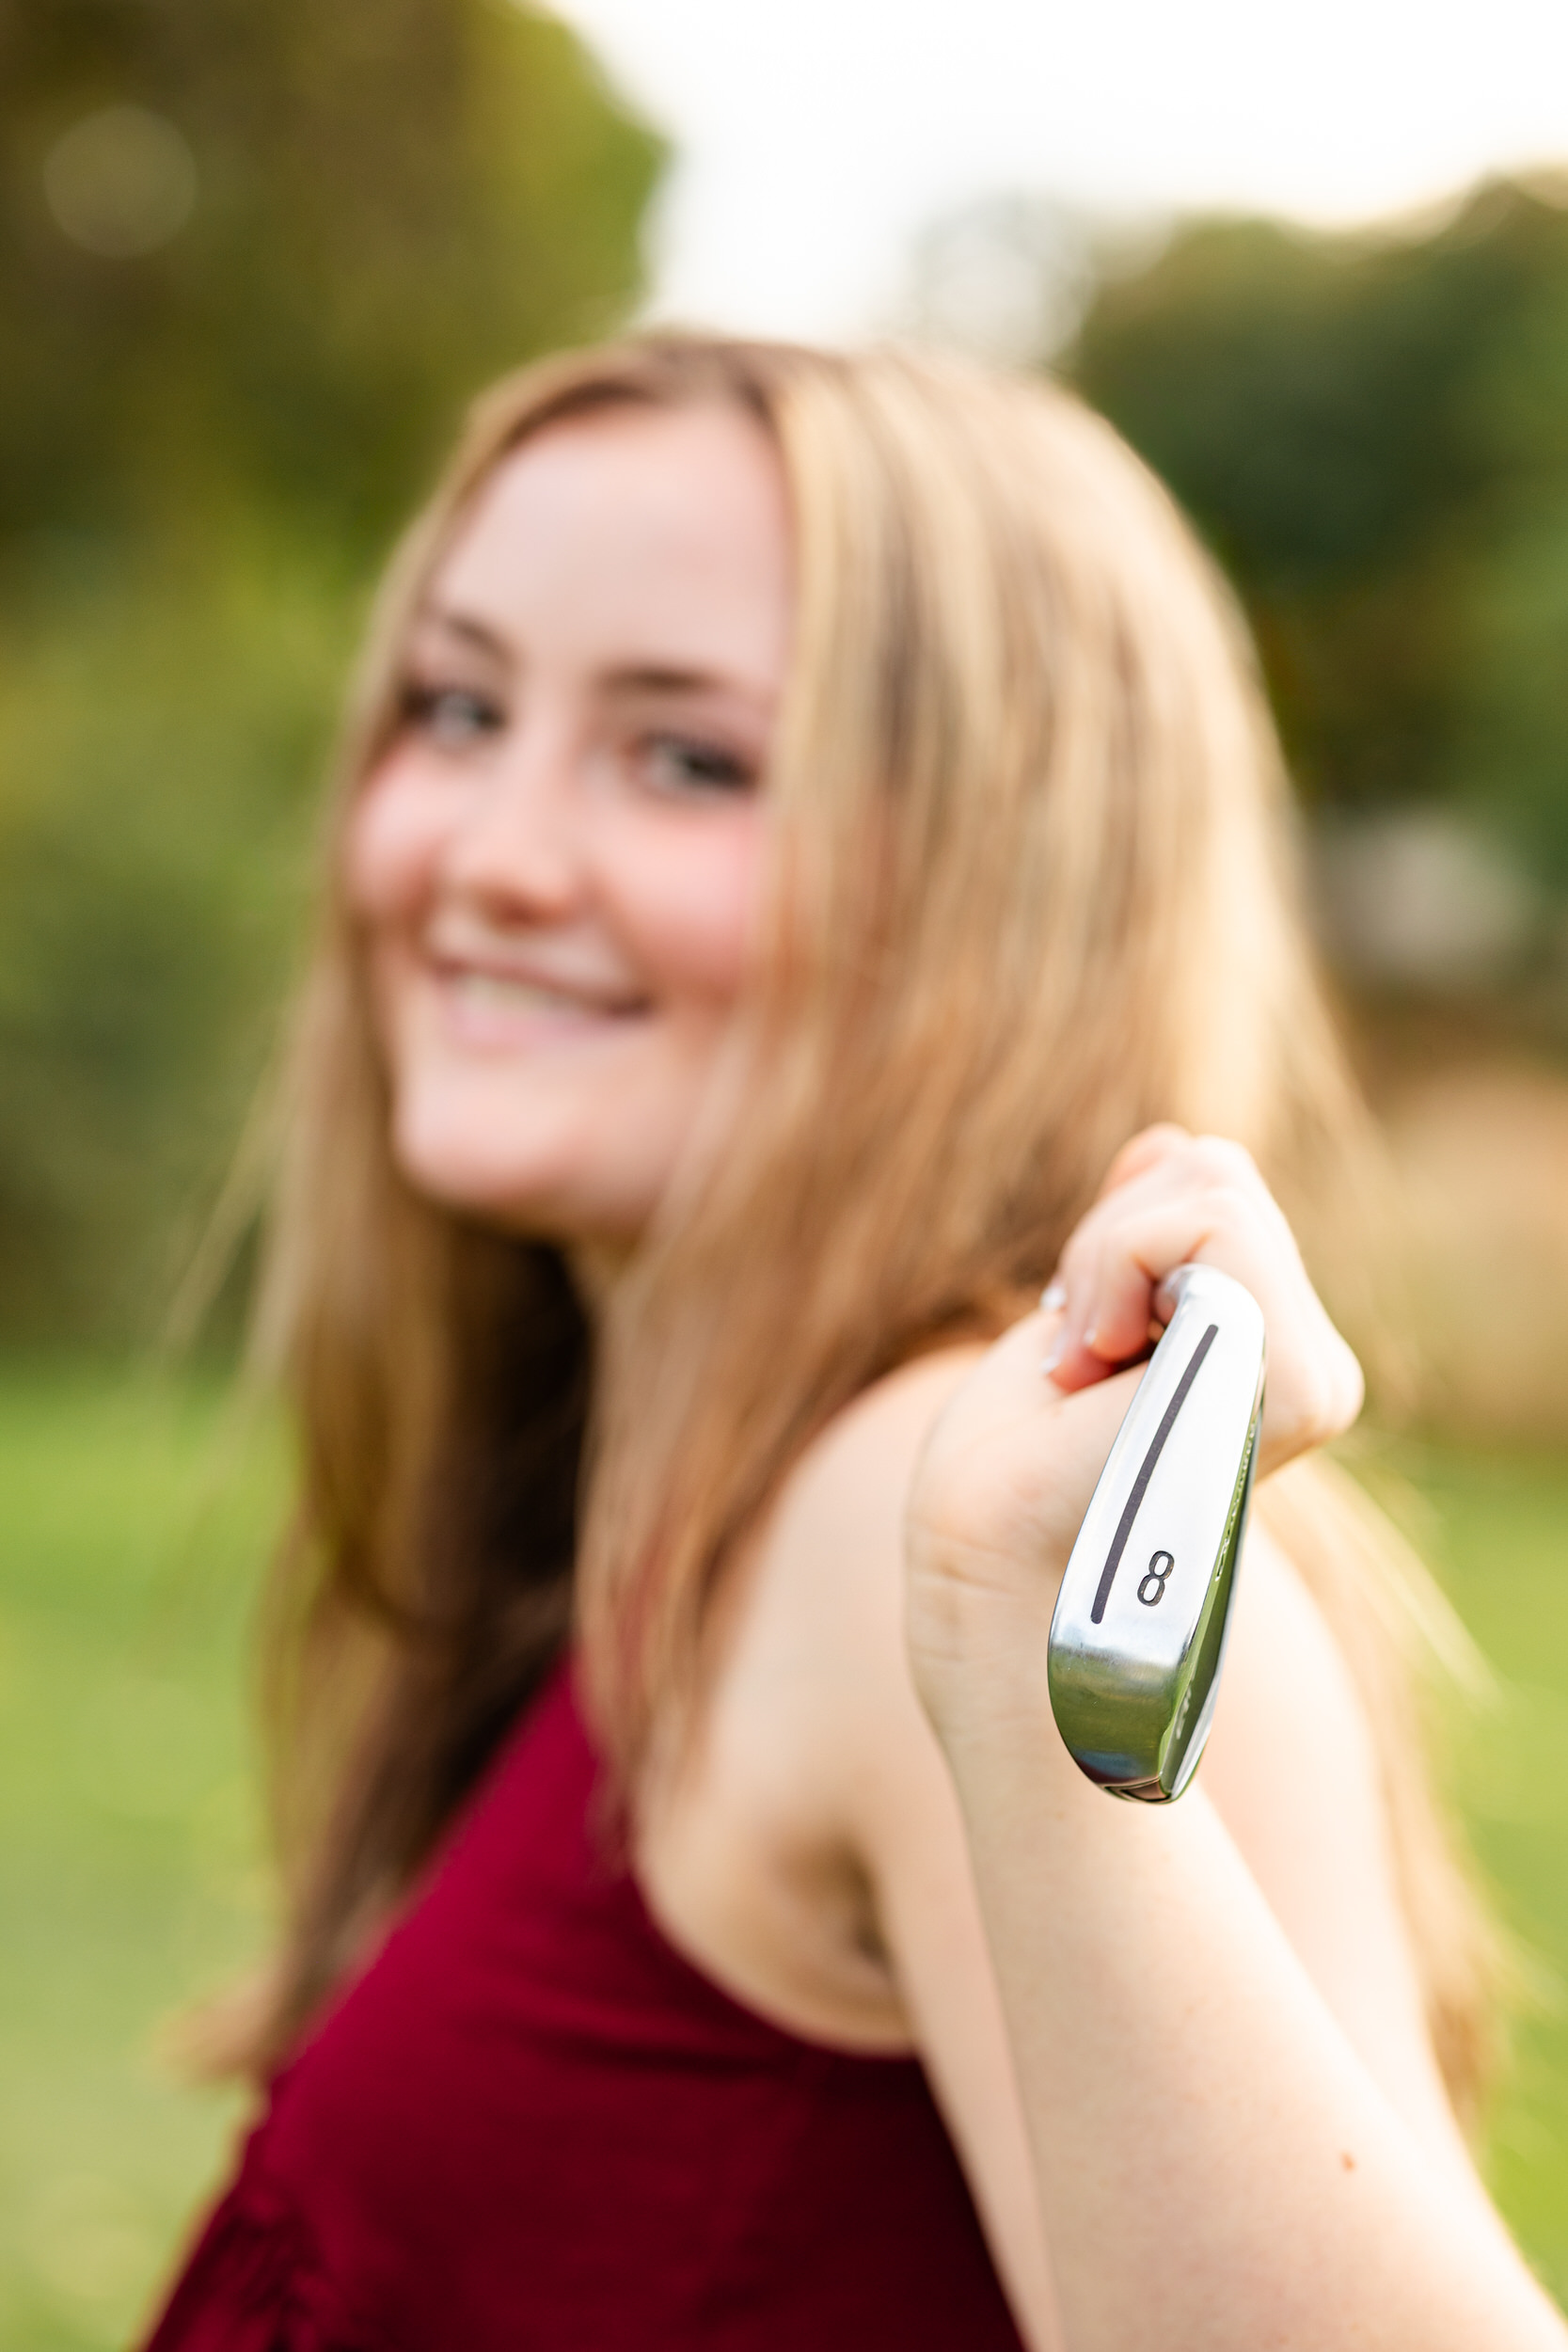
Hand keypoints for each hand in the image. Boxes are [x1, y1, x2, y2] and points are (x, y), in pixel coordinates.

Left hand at [1040, 1125, 1361, 1471]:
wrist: (983, 1549)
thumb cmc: (1011, 1457)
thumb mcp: (1086, 1306)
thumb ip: (1143, 1232)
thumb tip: (1172, 1140)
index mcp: (1275, 1350)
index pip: (1220, 1188)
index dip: (1120, 1227)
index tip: (1076, 1330)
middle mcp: (1315, 1365)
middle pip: (1221, 1171)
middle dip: (1110, 1233)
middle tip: (1076, 1344)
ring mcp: (1314, 1376)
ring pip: (1217, 1183)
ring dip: (1107, 1252)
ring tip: (1085, 1358)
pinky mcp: (1299, 1382)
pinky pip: (1214, 1221)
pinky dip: (1121, 1261)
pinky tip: (1096, 1363)